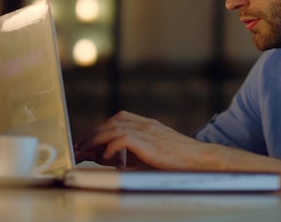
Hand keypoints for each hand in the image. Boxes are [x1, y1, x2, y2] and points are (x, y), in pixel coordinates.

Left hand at [74, 111, 206, 169]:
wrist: (199, 157)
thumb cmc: (180, 158)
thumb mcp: (156, 151)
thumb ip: (138, 153)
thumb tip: (117, 162)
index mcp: (148, 124)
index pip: (120, 118)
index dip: (102, 126)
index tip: (91, 138)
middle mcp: (146, 124)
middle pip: (113, 121)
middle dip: (94, 132)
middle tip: (82, 144)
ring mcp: (147, 131)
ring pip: (113, 127)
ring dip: (96, 139)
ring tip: (86, 150)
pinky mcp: (148, 142)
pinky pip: (122, 139)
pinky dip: (111, 147)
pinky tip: (107, 157)